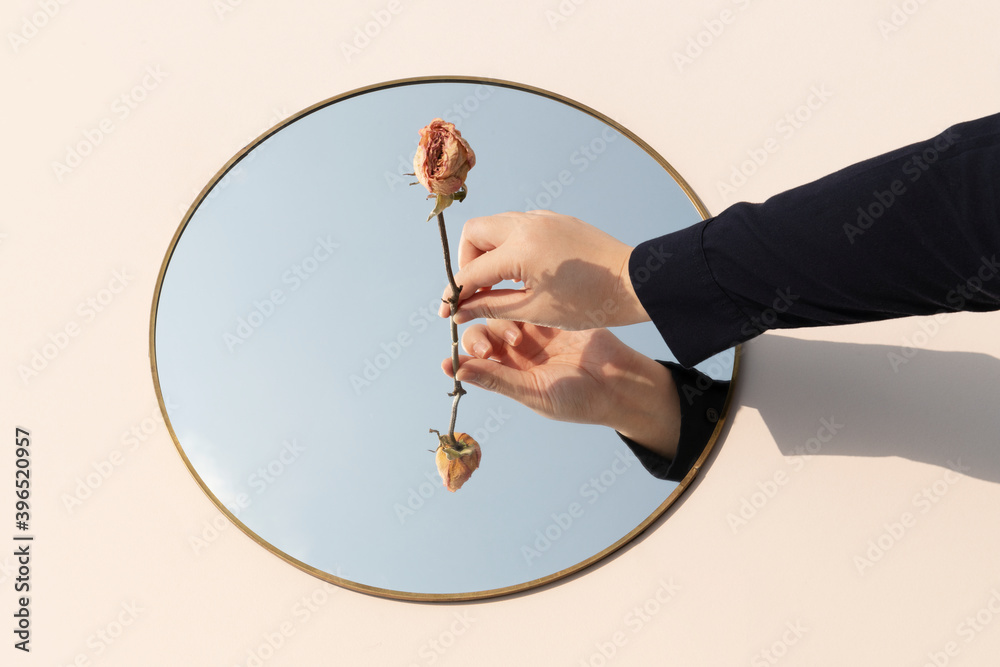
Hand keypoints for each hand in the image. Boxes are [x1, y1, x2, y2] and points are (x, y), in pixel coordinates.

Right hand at [438, 211, 649, 329]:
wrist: (634, 282)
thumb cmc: (588, 302)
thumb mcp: (534, 310)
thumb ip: (491, 307)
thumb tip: (460, 310)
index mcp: (519, 248)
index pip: (472, 271)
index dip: (456, 293)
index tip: (448, 311)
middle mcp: (526, 224)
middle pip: (475, 233)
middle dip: (468, 262)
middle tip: (476, 291)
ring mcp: (542, 217)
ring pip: (496, 226)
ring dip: (488, 253)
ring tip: (498, 284)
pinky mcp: (556, 219)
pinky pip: (519, 226)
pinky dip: (509, 246)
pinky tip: (521, 271)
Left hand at [441, 320, 680, 458]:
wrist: (620, 382)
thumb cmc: (577, 399)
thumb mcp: (533, 393)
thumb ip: (496, 379)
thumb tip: (455, 371)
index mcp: (509, 374)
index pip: (474, 361)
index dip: (460, 358)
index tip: (451, 361)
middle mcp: (517, 351)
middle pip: (482, 333)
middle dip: (479, 339)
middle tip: (491, 349)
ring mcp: (534, 331)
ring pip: (501, 315)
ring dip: (500, 324)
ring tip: (517, 338)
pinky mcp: (551, 314)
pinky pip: (527, 303)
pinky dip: (519, 305)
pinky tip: (521, 311)